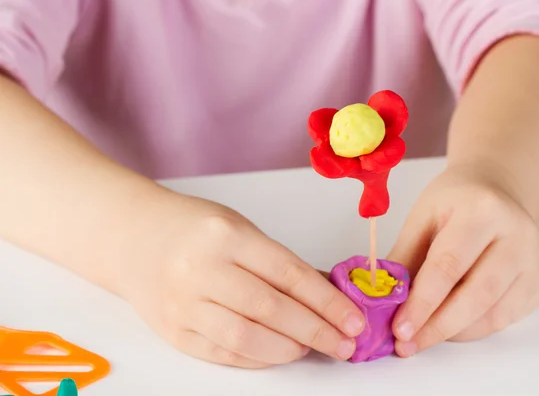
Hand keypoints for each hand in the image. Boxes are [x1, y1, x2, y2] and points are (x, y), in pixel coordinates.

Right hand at [118, 194, 364, 367]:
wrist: (134, 238)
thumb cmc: (194, 229)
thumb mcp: (241, 229)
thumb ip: (280, 263)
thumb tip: (328, 295)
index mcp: (226, 236)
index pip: (288, 273)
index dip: (327, 301)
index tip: (353, 319)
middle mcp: (203, 270)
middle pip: (271, 309)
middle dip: (316, 330)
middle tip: (344, 343)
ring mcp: (184, 303)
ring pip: (246, 338)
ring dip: (288, 348)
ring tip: (312, 347)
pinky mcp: (173, 331)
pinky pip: (223, 354)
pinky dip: (258, 358)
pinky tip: (279, 352)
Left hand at [388, 164, 538, 356]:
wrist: (497, 189)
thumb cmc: (455, 202)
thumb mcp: (422, 217)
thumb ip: (404, 257)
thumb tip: (384, 301)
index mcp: (482, 212)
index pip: (449, 265)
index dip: (422, 302)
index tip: (399, 328)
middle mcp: (517, 236)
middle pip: (477, 294)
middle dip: (437, 326)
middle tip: (407, 344)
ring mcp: (534, 262)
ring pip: (493, 314)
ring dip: (453, 332)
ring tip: (422, 337)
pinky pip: (505, 318)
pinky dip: (472, 329)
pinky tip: (448, 326)